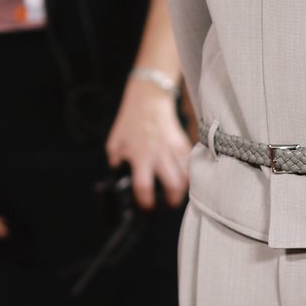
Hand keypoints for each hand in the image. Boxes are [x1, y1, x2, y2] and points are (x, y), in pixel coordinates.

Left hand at [106, 79, 191, 209]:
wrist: (149, 99)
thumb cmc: (131, 120)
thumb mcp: (115, 142)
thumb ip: (115, 160)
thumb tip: (117, 172)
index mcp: (140, 156)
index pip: (143, 186)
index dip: (145, 201)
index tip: (146, 205)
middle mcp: (159, 154)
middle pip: (172, 184)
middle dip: (172, 199)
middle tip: (169, 203)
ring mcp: (173, 148)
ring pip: (185, 176)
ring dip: (183, 188)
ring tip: (177, 192)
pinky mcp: (183, 142)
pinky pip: (190, 163)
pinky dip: (189, 172)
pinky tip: (184, 177)